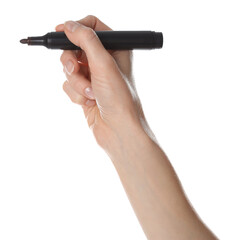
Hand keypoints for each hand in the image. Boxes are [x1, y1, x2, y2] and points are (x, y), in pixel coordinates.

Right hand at [57, 15, 152, 149]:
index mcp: (115, 50)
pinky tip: (90, 102)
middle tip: (75, 70)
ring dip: (77, 83)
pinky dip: (76, 94)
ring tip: (91, 93)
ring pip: (69, 69)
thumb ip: (86, 40)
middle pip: (74, 49)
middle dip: (72, 63)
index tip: (61, 32)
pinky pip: (68, 85)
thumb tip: (69, 26)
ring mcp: (93, 77)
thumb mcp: (104, 64)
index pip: (92, 27)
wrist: (118, 130)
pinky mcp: (85, 91)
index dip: (75, 28)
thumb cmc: (119, 99)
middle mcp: (104, 62)